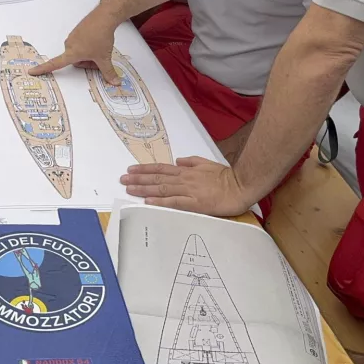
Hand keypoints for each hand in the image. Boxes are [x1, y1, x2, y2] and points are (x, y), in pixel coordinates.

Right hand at [28, 7, 120, 83]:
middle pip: (74, 60)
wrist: (104, 17)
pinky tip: (98, 39)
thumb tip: (115, 83)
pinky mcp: (78, 30)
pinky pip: (81, 43)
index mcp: (72, 53)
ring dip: (87, 54)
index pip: (54, 64)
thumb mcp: (105, 58)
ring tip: (99, 47)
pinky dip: (89, 45)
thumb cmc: (101, 38)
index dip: (43, 69)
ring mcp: (73, 37)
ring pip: (78, 52)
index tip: (32, 72)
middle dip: (86, 62)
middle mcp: (69, 45)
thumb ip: (109, 72)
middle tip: (98, 58)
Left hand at [119, 156, 254, 215]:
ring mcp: (188, 191)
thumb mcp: (207, 163)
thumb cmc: (226, 177)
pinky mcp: (195, 203)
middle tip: (122, 179)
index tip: (131, 169)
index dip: (145, 169)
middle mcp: (184, 179)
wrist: (241, 186)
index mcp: (187, 171)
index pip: (161, 169)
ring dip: (144, 188)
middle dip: (138, 178)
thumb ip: (192, 161)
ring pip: (161, 188)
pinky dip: (159, 201)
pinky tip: (148, 201)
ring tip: (129, 188)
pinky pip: (174, 202)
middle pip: (157, 178)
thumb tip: (178, 160)